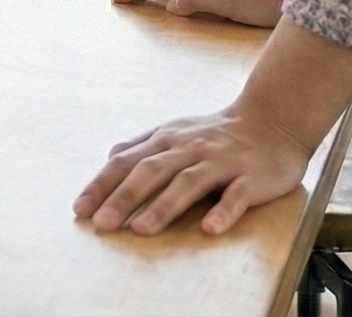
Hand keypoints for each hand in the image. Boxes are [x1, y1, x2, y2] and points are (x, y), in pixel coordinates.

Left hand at [74, 104, 316, 235]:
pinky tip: (209, 229)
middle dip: (123, 198)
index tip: (79, 209)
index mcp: (166, 141)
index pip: (126, 162)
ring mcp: (219, 162)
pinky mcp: (249, 177)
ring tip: (142, 229)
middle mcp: (188, 149)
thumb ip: (143, 145)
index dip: (101, 185)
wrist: (272, 121)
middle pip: (151, 172)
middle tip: (101, 224)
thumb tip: (110, 157)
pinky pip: (236, 195)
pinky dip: (223, 211)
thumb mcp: (175, 132)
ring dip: (163, 206)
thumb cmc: (217, 134)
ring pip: (188, 183)